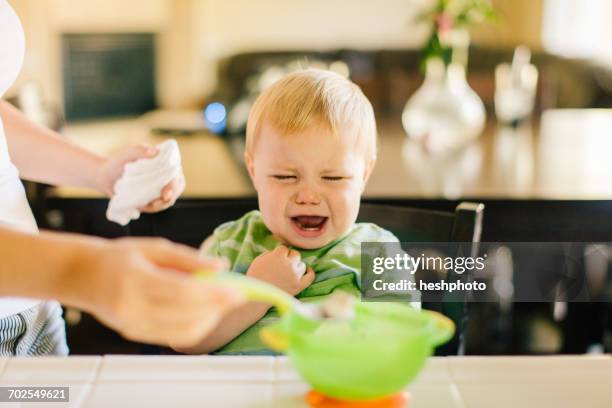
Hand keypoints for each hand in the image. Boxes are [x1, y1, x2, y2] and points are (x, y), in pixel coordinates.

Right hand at [71, 237, 243, 347]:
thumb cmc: (120, 257)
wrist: (83, 276)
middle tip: (238, 295)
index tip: (238, 289)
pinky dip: (196, 325)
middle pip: (186, 314)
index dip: (213, 293)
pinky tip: (206, 311)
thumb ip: (187, 258)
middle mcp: (131, 308)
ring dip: (210, 318)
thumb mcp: (153, 247)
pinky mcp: (135, 334)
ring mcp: (132, 325)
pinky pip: (174, 337)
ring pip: (183, 332)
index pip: (182, 292)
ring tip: (223, 301)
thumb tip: (221, 265)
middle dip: (218, 307)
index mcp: (134, 280)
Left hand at [98, 144, 185, 212]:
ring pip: (170, 198)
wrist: (105, 177)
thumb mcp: (125, 154)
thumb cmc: (115, 163)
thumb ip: (138, 150)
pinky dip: (154, 208)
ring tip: (150, 206)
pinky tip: (145, 207)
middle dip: (171, 196)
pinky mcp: (154, 197)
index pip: (176, 172)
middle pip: (178, 187)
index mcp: (163, 161)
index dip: (174, 184)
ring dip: (163, 204)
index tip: (166, 193)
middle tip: (158, 203)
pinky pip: (160, 205)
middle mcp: (165, 174)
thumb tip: (155, 152)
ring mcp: (161, 186)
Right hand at [246, 245, 314, 295]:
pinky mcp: (299, 286)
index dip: (279, 253)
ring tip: (288, 272)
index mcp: (278, 255)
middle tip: (282, 265)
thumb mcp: (259, 260)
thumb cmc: (255, 277)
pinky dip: (310, 273)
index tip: (275, 259)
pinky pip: (310, 277)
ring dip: (296, 266)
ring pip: (302, 265)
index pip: (284, 248)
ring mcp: (295, 275)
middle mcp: (288, 264)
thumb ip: (271, 253)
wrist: (256, 297)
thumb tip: (281, 250)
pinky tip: (308, 270)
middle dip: (289, 258)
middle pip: (295, 254)